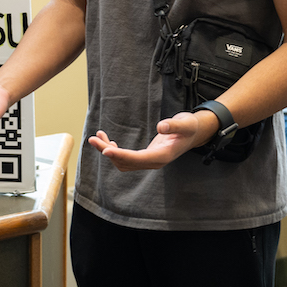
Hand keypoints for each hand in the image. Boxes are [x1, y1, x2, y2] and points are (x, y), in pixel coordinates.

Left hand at [88, 109, 218, 170]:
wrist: (194, 133)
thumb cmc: (190, 127)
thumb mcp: (186, 124)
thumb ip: (175, 126)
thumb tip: (162, 126)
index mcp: (162, 156)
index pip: (138, 159)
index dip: (121, 155)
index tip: (106, 150)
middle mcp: (153, 162)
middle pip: (126, 162)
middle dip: (108, 151)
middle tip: (92, 139)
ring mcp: (148, 161)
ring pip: (123, 162)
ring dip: (108, 151)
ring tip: (96, 137)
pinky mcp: (145, 157)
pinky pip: (125, 158)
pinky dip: (113, 150)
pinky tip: (107, 140)